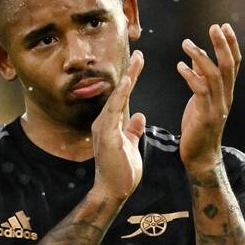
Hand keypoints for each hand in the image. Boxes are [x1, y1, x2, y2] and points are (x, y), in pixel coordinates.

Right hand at [91, 50, 145, 202]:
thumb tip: (139, 116)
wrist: (114, 191)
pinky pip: (114, 111)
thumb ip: (133, 130)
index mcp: (111, 123)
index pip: (123, 96)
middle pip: (119, 92)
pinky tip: (128, 83)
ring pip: (116, 98)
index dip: (132, 78)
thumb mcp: (131, 145)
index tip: (139, 62)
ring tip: (136, 63)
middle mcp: (104, 122)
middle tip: (140, 53)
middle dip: (131, 72)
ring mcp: (104, 128)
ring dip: (127, 80)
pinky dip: (120, 96)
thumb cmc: (121, 171)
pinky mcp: (107, 135)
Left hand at [176, 23, 240, 173]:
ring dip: (201, 57)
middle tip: (214, 26)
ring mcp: (218, 106)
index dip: (231, 44)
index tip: (224, 26)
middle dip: (223, 44)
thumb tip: (191, 59)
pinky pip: (200, 91)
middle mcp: (226, 97)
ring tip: (186, 43)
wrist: (200, 156)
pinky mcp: (205, 115)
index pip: (234, 64)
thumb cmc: (198, 127)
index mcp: (226, 92)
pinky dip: (190, 76)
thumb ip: (199, 79)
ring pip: (214, 75)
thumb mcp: (200, 99)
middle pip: (229, 65)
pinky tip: (179, 66)